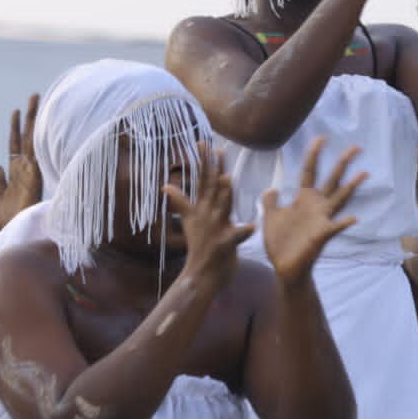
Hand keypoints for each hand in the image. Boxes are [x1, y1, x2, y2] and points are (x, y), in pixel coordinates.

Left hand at [0, 93, 42, 226]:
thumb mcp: (0, 196)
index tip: (16, 112)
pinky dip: (35, 137)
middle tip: (33, 96)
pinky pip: (34, 152)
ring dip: (32, 119)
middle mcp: (26, 169)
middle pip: (26, 137)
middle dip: (28, 117)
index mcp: (18, 172)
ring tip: (34, 98)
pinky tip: (35, 122)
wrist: (15, 235)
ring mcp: (30, 171)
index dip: (16, 128)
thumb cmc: (10, 221)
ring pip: (31, 140)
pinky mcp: (32, 177)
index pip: (16, 145)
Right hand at [164, 144, 252, 289]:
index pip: (203, 180)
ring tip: (228, 179)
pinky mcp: (225, 245)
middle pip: (212, 188)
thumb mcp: (189, 221)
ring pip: (222, 207)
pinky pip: (236, 237)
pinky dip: (243, 232)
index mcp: (202, 208)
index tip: (204, 143)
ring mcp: (216, 229)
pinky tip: (251, 226)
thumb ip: (180, 202)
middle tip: (215, 149)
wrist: (201, 276)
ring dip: (224, 194)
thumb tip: (166, 185)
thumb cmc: (199, 247)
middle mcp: (207, 215)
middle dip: (213, 168)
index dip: (204, 162)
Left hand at [261, 138, 365, 285]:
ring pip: (340, 198)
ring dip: (351, 186)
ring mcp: (321, 220)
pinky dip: (344, 223)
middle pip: (332, 179)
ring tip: (364, 173)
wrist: (284, 268)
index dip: (314, 154)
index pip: (310, 171)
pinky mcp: (321, 235)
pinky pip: (335, 227)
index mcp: (303, 199)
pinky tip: (354, 218)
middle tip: (357, 147)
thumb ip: (271, 202)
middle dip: (343, 163)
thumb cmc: (279, 243)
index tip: (321, 138)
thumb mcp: (270, 217)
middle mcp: (316, 206)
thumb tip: (272, 188)